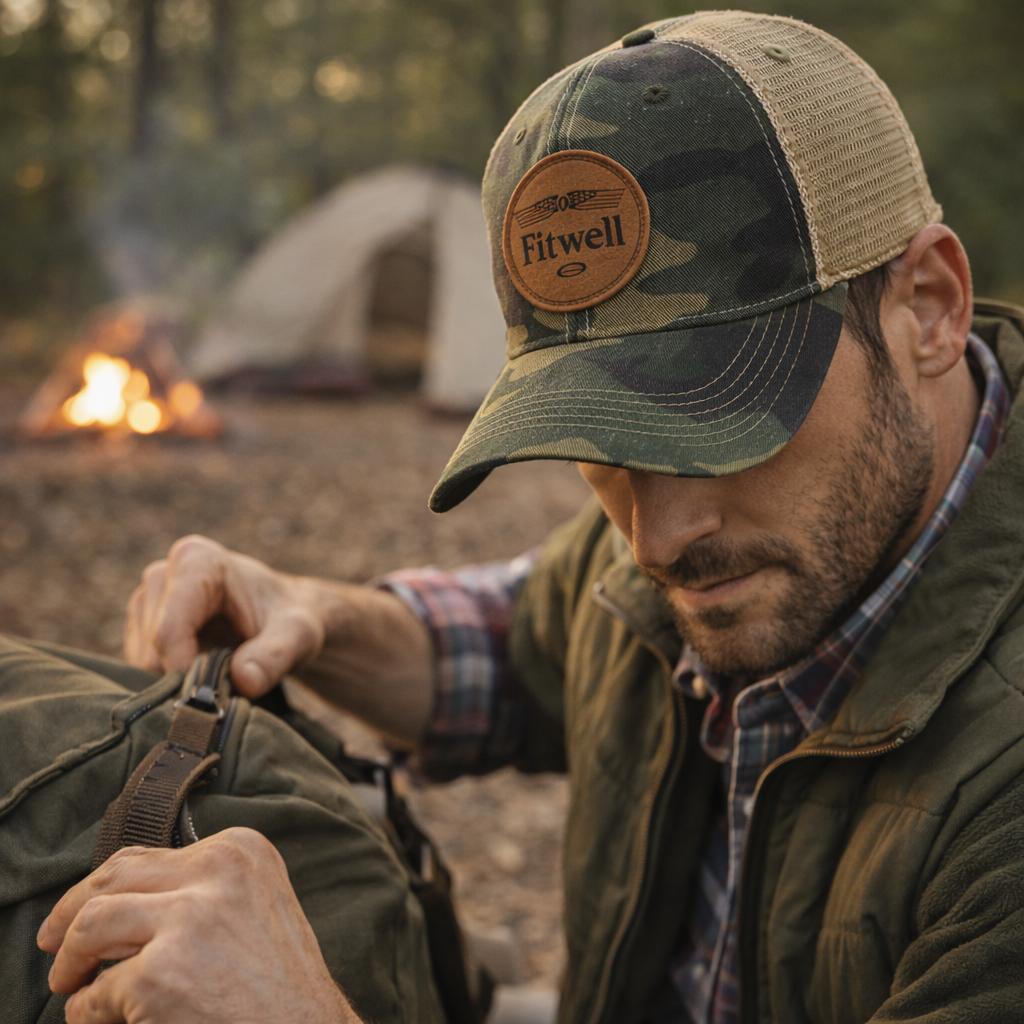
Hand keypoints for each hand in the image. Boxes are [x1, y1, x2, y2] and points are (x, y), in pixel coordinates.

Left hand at [37, 828, 359, 1023]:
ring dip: (69, 959)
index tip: (84, 907)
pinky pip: (95, 994)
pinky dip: (87, 1013)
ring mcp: (186, 919)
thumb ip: (204, 888)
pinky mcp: (159, 975)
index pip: (149, 855)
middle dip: (70, 910)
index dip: (108, 884)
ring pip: (91, 923)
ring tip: (69, 984)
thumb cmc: (282, 985)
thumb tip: (128, 900)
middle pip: (113, 877)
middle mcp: (216, 871)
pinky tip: (104, 1021)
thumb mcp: (255, 907)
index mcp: (241, 850)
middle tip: (52, 942)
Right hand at [124, 535, 332, 698]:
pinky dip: (169, 681)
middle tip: (227, 685)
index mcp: (197, 561)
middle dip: (186, 676)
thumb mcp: (298, 635)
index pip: (169, 629)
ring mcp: (147, 601)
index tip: (215, 694)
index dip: (187, 668)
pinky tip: (203, 672)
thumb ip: (275, 656)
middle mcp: (162, 575)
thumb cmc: (289, 618)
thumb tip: (244, 680)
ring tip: (221, 672)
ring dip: (178, 680)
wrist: (284, 617)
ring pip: (142, 663)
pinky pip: (140, 668)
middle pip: (152, 649)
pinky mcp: (141, 626)